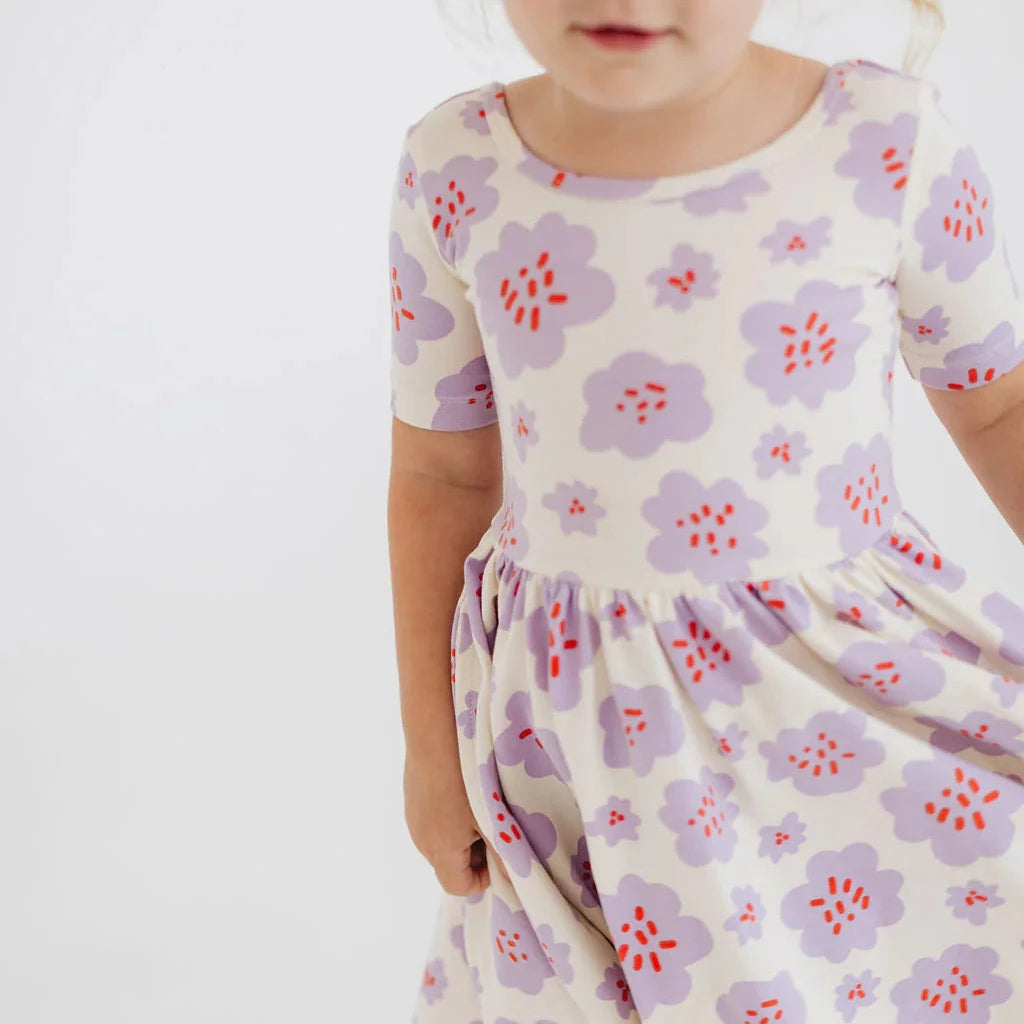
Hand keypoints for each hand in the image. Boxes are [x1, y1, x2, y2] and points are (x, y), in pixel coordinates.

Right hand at [404, 748, 510, 895]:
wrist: (435, 733)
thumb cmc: (467, 778)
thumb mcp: (493, 818)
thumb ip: (507, 852)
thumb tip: (518, 878)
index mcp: (441, 852)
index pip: (459, 887)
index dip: (484, 878)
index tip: (500, 853)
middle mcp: (421, 840)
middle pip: (451, 863)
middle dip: (476, 852)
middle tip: (495, 824)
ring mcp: (413, 816)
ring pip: (443, 839)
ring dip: (464, 830)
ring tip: (482, 802)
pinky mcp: (412, 795)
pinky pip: (433, 817)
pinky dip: (450, 812)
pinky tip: (464, 784)